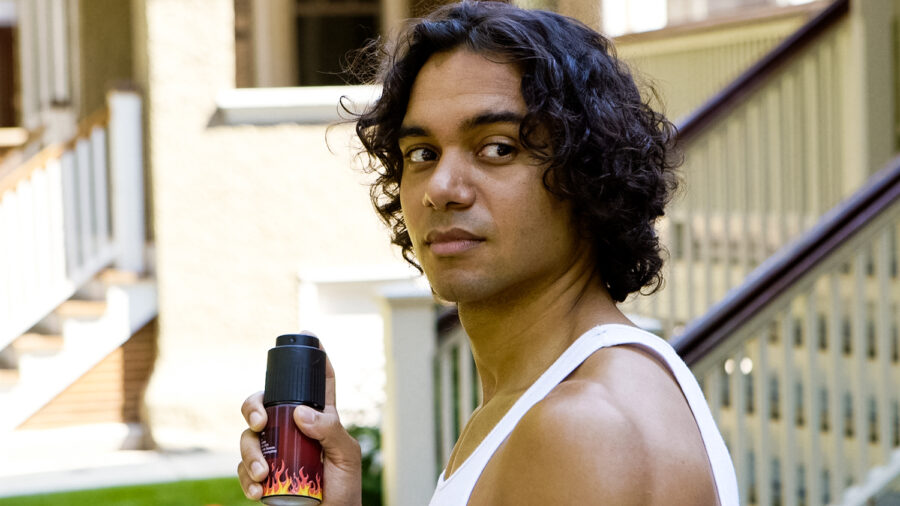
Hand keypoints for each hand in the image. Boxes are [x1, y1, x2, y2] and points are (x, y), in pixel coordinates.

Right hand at [238, 337, 361, 504]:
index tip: (308, 334)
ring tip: (262, 474)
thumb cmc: (345, 488)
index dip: (314, 356)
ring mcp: (274, 451)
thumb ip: (330, 432)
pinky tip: (257, 490)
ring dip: (249, 452)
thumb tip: (300, 413)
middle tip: (259, 422)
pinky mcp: (261, 475)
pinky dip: (245, 478)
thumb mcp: (345, 456)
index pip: (316, 383)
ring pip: (247, 436)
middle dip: (253, 406)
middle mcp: (292, 429)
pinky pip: (243, 468)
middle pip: (264, 403)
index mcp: (320, 419)